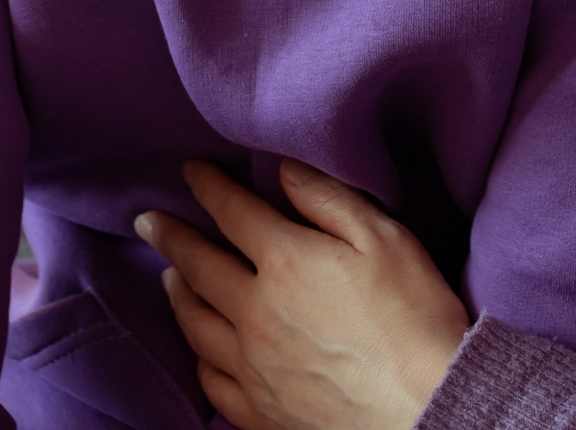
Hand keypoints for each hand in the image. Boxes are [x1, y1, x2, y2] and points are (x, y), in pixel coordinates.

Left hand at [135, 160, 469, 429]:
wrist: (428, 409)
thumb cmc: (415, 319)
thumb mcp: (383, 238)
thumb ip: (327, 198)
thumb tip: (284, 170)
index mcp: (284, 262)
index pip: (231, 212)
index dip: (208, 187)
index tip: (191, 171)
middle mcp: (254, 311)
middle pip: (198, 266)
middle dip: (171, 238)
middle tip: (147, 222)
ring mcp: (252, 365)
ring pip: (195, 323)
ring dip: (178, 293)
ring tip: (169, 277)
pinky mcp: (260, 410)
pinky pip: (211, 379)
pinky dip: (198, 355)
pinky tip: (201, 348)